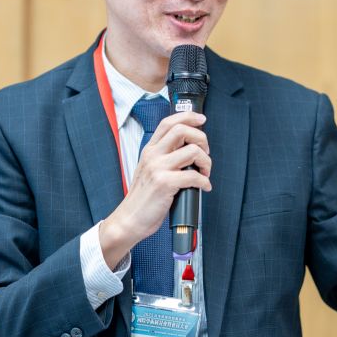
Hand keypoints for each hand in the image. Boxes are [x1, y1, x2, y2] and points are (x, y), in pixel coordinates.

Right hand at [99, 112, 211, 267]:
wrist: (129, 219)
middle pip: (182, 130)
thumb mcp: (149, 170)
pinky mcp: (165, 184)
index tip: (201, 120)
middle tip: (205, 152)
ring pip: (192, 151)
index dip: (188, 117)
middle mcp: (153, 155)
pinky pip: (194, 175)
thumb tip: (189, 149)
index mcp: (150, 150)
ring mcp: (158, 169)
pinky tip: (203, 187)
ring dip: (206, 161)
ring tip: (205, 172)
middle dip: (201, 138)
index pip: (169, 122)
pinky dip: (204, 181)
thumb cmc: (143, 198)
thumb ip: (164, 157)